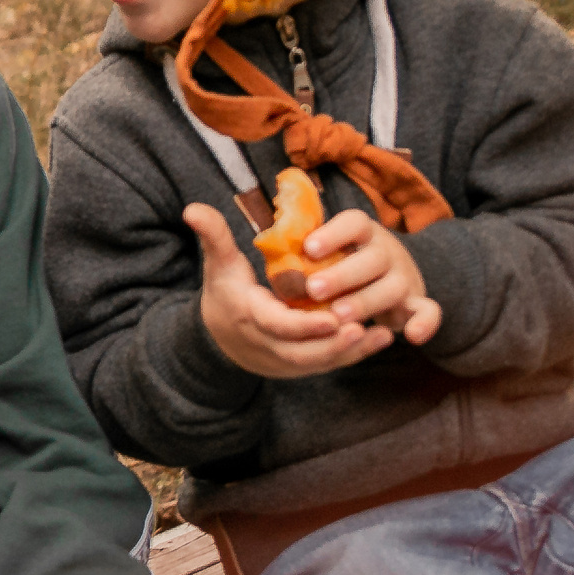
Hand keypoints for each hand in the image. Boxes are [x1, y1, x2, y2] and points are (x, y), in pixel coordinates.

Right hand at [187, 204, 438, 379]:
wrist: (221, 339)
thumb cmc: (226, 293)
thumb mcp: (219, 265)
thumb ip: (214, 237)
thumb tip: (192, 208)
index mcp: (250, 317)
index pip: (278, 326)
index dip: (305, 326)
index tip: (332, 319)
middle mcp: (268, 344)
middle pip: (303, 352)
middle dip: (333, 344)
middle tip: (361, 327)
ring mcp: (285, 360)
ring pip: (320, 362)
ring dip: (351, 351)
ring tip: (381, 333)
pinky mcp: (300, 366)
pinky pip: (330, 364)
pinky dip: (355, 355)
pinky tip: (381, 338)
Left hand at [297, 206, 439, 343]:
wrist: (389, 274)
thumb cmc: (342, 261)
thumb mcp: (327, 248)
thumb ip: (301, 249)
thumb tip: (250, 243)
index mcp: (362, 232)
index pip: (353, 223)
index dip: (333, 234)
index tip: (308, 248)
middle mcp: (386, 251)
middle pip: (371, 258)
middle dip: (342, 275)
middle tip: (313, 289)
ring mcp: (404, 277)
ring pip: (393, 287)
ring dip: (367, 301)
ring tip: (338, 316)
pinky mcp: (416, 303)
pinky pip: (428, 312)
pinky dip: (425, 323)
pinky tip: (412, 337)